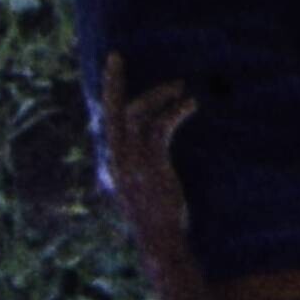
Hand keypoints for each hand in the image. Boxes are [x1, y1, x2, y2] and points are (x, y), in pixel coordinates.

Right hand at [99, 53, 204, 254]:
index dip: (111, 98)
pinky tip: (190, 104)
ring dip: (158, 94)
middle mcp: (117, 159)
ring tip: (180, 86)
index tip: (114, 77)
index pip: (108, 123)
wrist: (160, 242)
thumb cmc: (158, 221)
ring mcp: (132, 161)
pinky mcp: (151, 163)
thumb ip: (140, 171)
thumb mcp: (143, 192)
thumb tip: (151, 152)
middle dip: (113, 83)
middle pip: (111, 111)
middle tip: (116, 58)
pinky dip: (176, 111)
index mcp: (114, 163)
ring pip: (136, 113)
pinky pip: (161, 126)